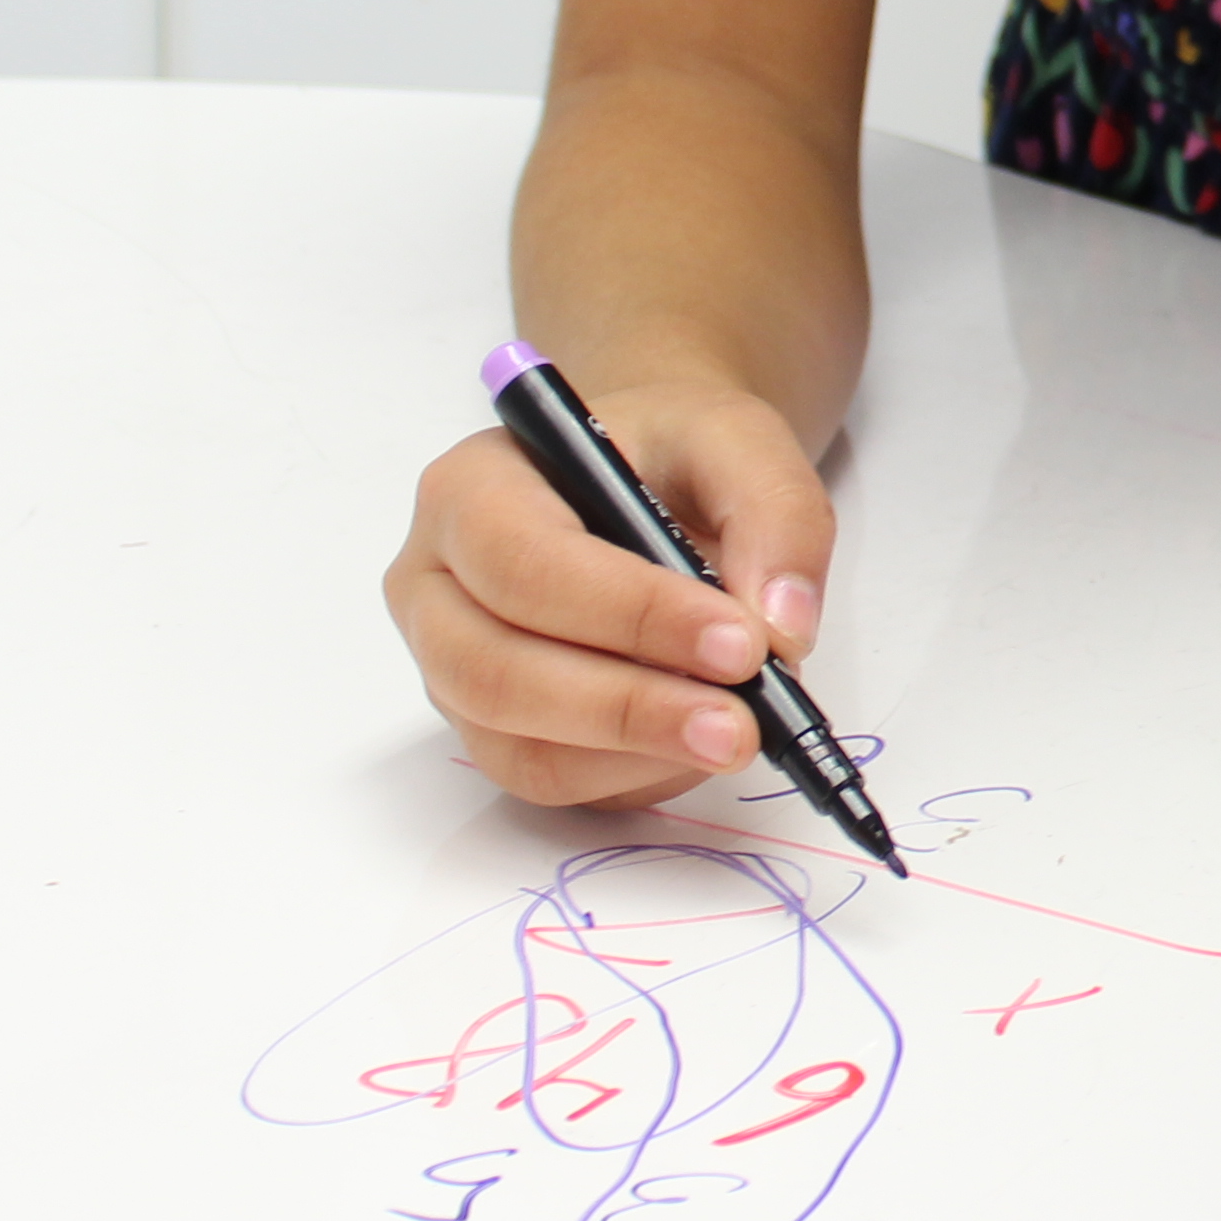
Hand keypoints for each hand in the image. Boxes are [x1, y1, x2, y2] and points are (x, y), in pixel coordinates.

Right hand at [380, 377, 836, 807]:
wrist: (653, 482)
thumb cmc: (671, 453)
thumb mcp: (737, 439)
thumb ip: (775, 513)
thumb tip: (783, 627)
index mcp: (470, 490)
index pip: (525, 564)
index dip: (632, 614)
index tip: (740, 643)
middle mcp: (437, 587)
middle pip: (497, 672)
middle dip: (629, 708)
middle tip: (740, 722)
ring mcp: (454, 671)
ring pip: (517, 747)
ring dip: (637, 755)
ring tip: (735, 736)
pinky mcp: (495, 733)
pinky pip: (551, 781)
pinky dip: (635, 776)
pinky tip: (697, 743)